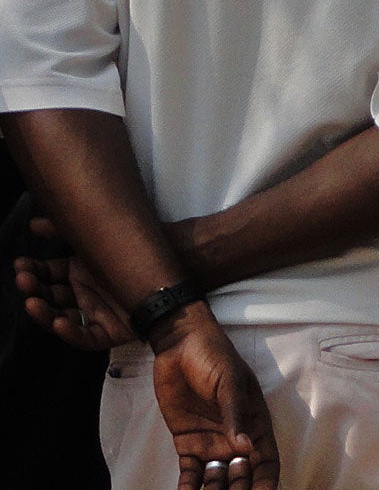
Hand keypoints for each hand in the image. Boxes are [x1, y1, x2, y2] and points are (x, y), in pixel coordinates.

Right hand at [14, 217, 131, 349]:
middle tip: (23, 280)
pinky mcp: (110, 331)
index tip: (20, 265)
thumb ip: (66, 230)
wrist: (178, 261)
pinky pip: (85, 336)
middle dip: (34, 289)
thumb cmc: (139, 247)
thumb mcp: (100, 236)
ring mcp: (96, 313)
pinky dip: (71, 331)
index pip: (48, 275)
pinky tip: (60, 321)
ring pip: (61, 318)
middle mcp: (85, 294)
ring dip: (44, 311)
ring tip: (32, 301)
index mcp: (80, 273)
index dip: (33, 272)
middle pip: (51, 296)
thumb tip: (34, 222)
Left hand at [150, 307, 278, 489]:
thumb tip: (245, 447)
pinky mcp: (187, 445)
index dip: (266, 482)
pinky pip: (190, 476)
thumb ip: (236, 414)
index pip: (266, 461)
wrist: (179, 347)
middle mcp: (236, 439)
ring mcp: (211, 444)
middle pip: (243, 477)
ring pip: (217, 481)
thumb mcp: (229, 382)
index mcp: (255, 423)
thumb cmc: (214, 357)